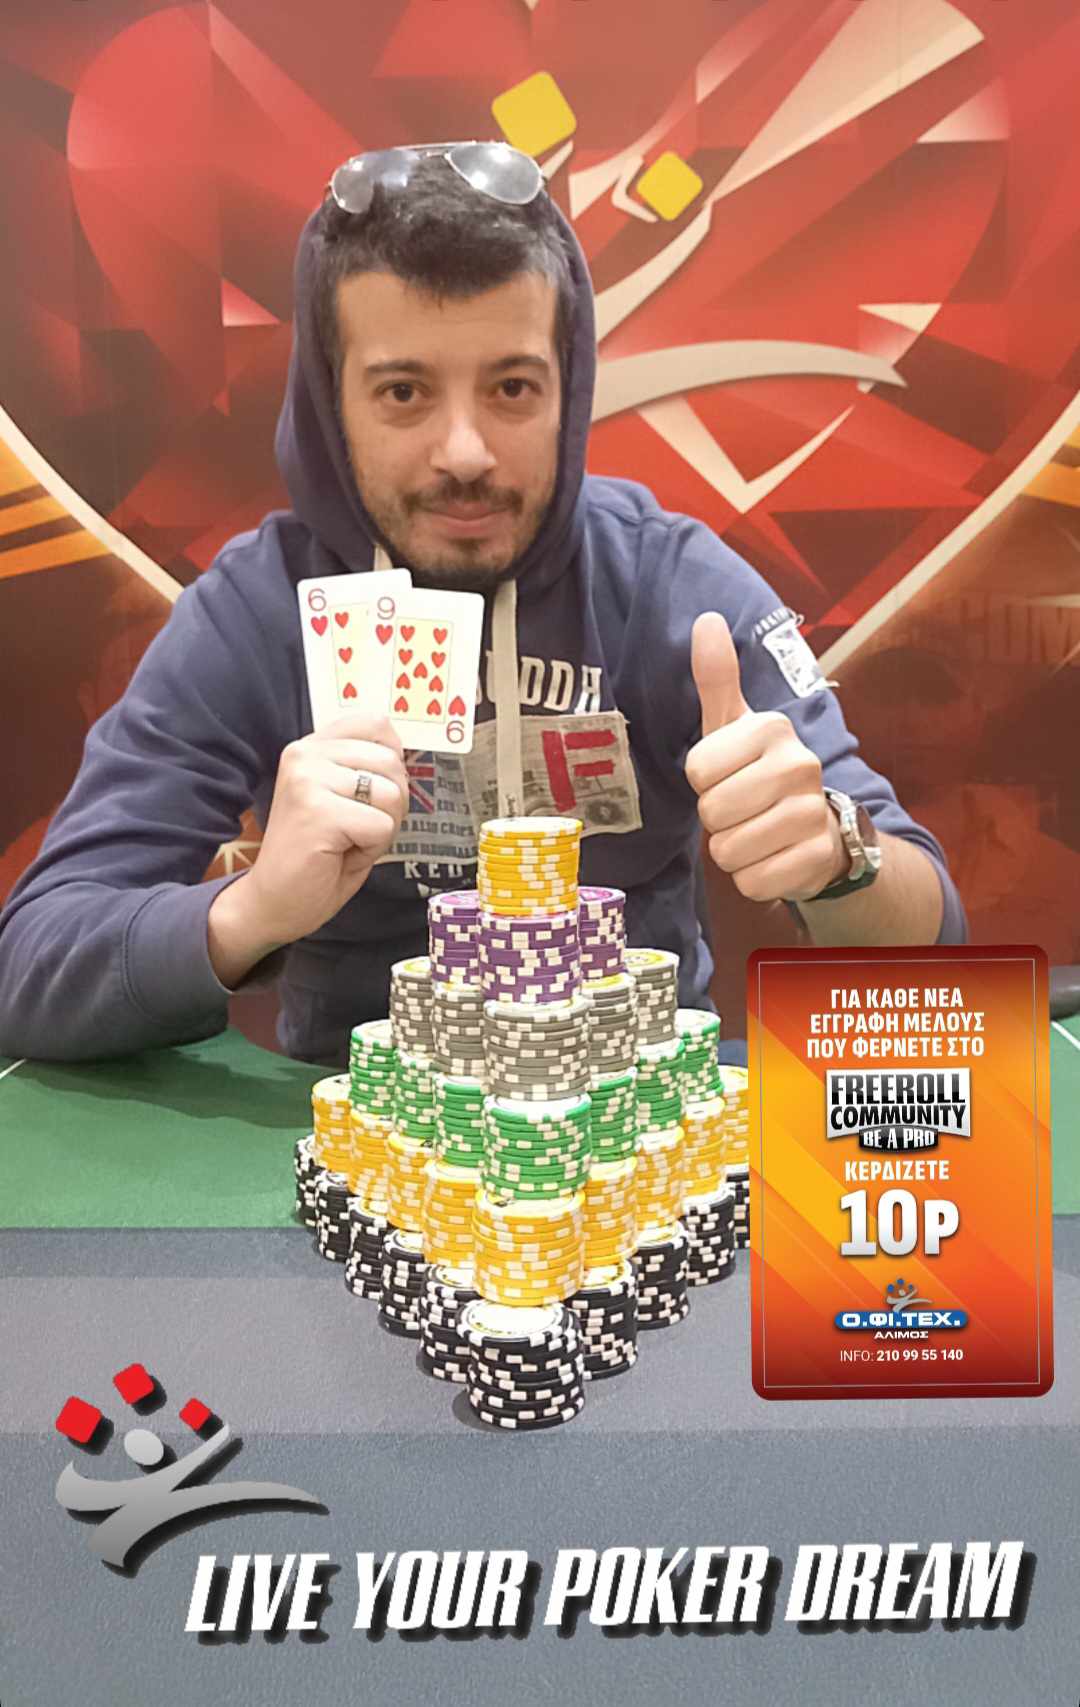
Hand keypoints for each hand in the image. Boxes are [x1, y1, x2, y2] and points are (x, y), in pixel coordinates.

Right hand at [208, 713, 408, 982]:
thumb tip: (404, 756)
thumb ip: (366, 769)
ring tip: (346, 842)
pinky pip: (382, 826)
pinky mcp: (317, 812)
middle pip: (392, 762)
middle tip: (356, 829)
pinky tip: (340, 855)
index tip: (372, 792)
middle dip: (391, 804)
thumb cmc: (316, 855)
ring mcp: (308, 780)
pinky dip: (372, 849)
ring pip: (392, 795)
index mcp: (311, 746)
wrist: (274, 902)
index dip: (392, 760)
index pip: (376, 723)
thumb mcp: (343, 798)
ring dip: (381, 829)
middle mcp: (305, 754)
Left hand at [684, 612, 847, 903]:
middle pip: (712, 812)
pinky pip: (753, 882)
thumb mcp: (735, 725)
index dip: (704, 782)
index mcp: (772, 729)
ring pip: (729, 851)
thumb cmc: (761, 772)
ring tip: (758, 833)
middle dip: (718, 821)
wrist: (821, 829)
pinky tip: (774, 858)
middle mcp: (800, 764)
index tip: (729, 776)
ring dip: (734, 852)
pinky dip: (754, 879)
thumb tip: (706, 619)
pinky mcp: (818, 858)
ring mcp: (813, 813)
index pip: (696, 770)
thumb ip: (717, 677)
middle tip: (743, 810)